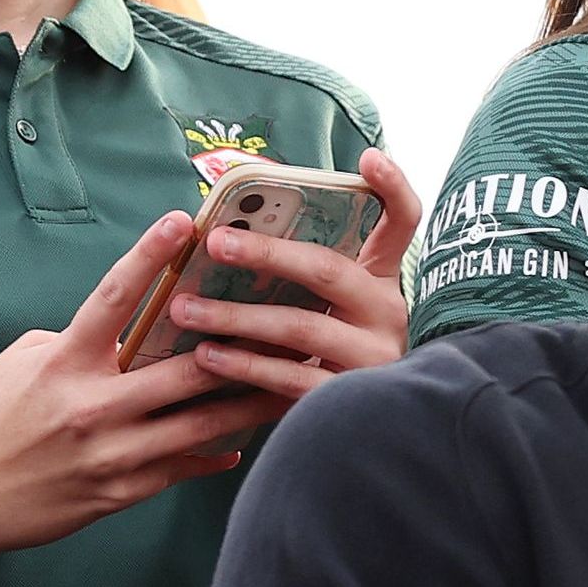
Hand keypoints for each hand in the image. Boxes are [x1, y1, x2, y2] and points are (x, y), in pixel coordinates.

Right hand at [0, 217, 295, 578]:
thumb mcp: (21, 364)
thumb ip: (77, 342)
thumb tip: (131, 327)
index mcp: (61, 363)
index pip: (111, 298)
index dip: (148, 256)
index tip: (183, 220)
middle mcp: (90, 406)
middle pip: (184, 370)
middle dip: (240, 345)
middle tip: (288, 321)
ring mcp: (110, 453)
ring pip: (201, 424)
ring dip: (252, 401)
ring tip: (295, 380)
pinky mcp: (121, 491)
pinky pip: (183, 466)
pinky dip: (215, 452)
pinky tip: (246, 440)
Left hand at [172, 148, 426, 405]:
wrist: (375, 428)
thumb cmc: (331, 350)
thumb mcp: (334, 307)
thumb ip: (306, 273)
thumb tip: (233, 228)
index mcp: (384, 279)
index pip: (403, 222)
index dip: (393, 187)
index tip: (369, 158)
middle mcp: (387, 313)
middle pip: (330, 269)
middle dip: (267, 254)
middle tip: (214, 242)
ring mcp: (374, 356)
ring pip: (301, 327)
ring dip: (235, 316)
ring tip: (185, 308)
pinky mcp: (350, 397)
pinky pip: (292, 377)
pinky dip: (245, 366)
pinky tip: (207, 357)